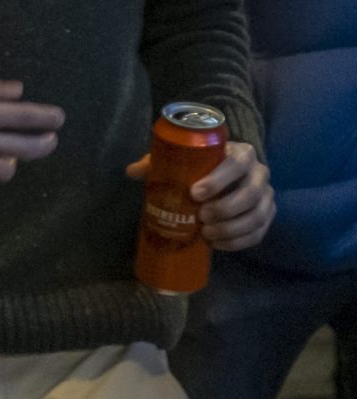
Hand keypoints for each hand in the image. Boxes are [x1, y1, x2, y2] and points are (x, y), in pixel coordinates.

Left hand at [126, 138, 273, 252]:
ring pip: (258, 216)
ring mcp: (267, 196)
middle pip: (252, 193)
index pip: (237, 163)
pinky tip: (218, 245)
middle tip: (200, 217)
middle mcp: (260, 173)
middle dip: (226, 208)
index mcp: (241, 153)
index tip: (195, 193)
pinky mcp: (267, 216)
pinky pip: (259, 233)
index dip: (219, 180)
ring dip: (233, 229)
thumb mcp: (180, 161)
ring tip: (207, 234)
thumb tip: (132, 171)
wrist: (222, 179)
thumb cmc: (199, 167)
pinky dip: (239, 242)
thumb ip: (157, 163)